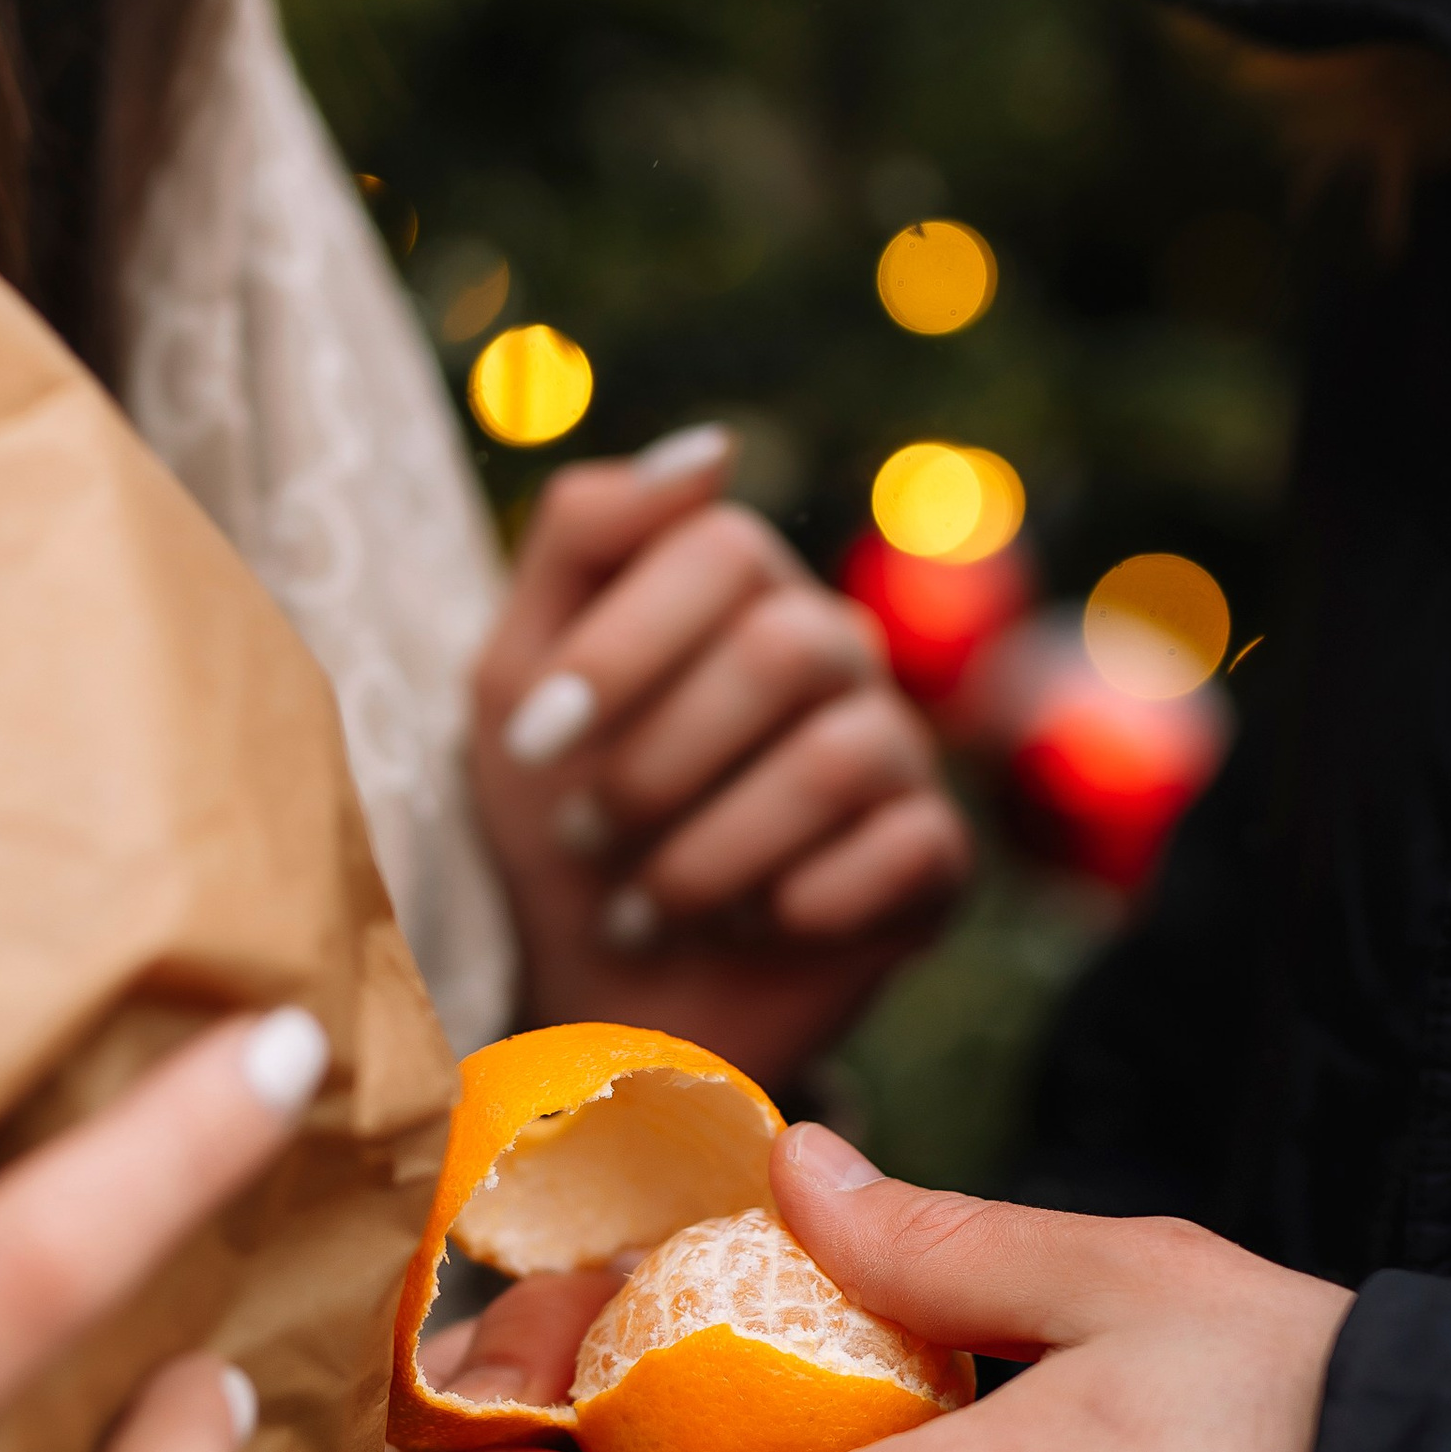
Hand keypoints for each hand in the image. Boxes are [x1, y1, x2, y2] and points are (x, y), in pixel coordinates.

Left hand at [471, 428, 971, 1087]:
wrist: (596, 1004)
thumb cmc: (551, 828)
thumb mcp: (517, 677)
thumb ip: (587, 537)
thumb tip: (717, 447)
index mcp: (737, 589)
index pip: (720, 546)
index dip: (622, 647)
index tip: (533, 748)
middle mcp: (832, 651)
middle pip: (783, 648)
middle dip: (658, 763)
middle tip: (585, 839)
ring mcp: (895, 753)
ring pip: (840, 759)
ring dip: (709, 853)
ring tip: (642, 911)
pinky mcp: (933, 864)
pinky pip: (903, 853)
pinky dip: (797, 908)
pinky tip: (743, 933)